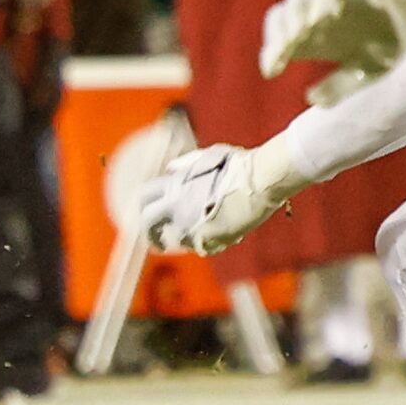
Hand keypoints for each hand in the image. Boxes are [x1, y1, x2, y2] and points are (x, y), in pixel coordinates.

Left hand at [138, 138, 307, 256]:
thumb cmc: (239, 165)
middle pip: (148, 224)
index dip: (144, 207)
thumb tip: (171, 169)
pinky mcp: (209, 240)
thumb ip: (187, 164)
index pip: (144, 197)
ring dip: (188, 238)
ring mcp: (191, 225)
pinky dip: (210, 243)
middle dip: (151, 235)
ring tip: (206, 231)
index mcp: (175, 185)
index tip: (148, 216)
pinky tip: (224, 233)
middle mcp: (177, 207)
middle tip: (157, 243)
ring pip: (179, 240)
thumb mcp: (208, 157)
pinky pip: (202, 247)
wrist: (261, 180)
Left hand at [258, 0, 405, 79]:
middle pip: (282, 15)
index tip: (271, 72)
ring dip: (297, 14)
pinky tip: (325, 16)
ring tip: (300, 34)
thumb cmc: (388, 39)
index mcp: (312, 37)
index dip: (270, 53)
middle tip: (283, 52)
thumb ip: (340, 85)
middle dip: (279, 34)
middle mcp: (315, 15)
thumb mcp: (366, 70)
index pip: (279, 39)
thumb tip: (313, 98)